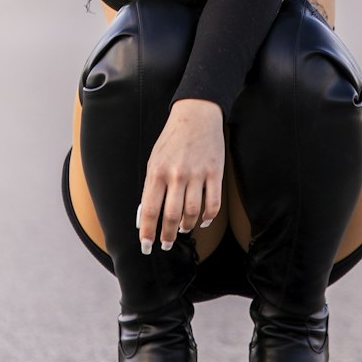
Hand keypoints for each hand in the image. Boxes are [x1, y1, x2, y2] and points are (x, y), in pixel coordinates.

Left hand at [137, 99, 223, 251]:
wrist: (197, 114)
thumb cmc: (172, 139)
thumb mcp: (154, 160)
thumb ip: (151, 186)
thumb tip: (146, 215)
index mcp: (157, 171)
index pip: (150, 210)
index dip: (147, 232)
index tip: (147, 246)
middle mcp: (176, 175)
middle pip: (171, 216)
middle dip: (167, 236)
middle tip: (166, 244)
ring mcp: (197, 174)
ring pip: (192, 213)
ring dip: (186, 227)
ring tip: (183, 230)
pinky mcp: (215, 173)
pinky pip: (213, 203)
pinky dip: (209, 217)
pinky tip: (204, 221)